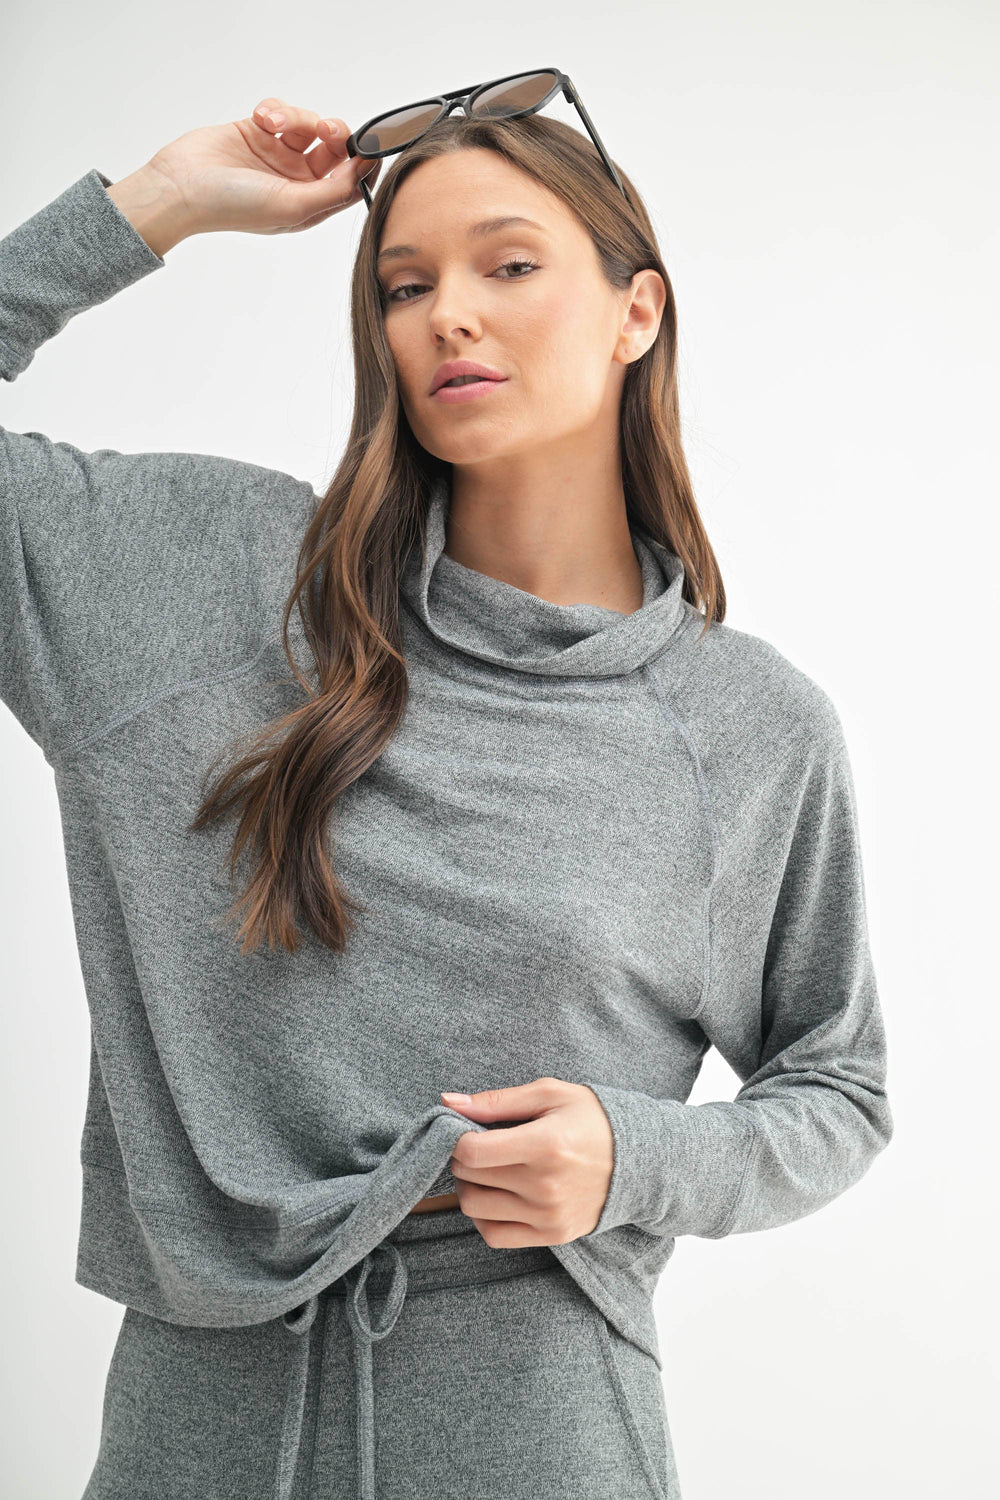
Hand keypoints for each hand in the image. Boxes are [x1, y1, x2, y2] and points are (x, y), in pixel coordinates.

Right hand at [142, 97, 382, 238]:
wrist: (181, 187)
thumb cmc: (234, 206)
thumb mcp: (294, 206)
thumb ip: (335, 190)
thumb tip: (366, 171)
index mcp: (310, 204)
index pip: (351, 181)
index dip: (362, 163)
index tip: (367, 147)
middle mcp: (297, 180)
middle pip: (335, 148)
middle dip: (334, 133)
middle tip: (325, 130)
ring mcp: (277, 155)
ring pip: (308, 124)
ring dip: (297, 117)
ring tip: (275, 123)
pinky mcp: (258, 131)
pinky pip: (282, 110)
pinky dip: (276, 108)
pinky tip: (262, 118)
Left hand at [440, 1077, 614, 1247]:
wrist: (640, 1161)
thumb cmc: (593, 1120)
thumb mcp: (549, 1094)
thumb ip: (497, 1100)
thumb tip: (449, 1101)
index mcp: (545, 1144)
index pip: (472, 1152)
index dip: (457, 1139)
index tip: (467, 1130)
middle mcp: (544, 1186)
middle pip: (470, 1178)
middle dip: (463, 1159)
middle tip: (478, 1146)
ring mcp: (547, 1216)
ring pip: (475, 1208)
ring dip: (469, 1187)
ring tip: (486, 1171)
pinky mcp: (552, 1235)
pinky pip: (494, 1236)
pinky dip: (483, 1217)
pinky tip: (495, 1196)